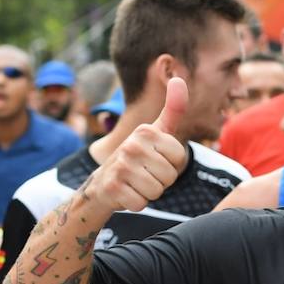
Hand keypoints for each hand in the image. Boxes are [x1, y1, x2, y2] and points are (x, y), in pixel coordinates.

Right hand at [94, 77, 188, 211]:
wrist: (104, 182)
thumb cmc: (138, 156)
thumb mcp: (156, 132)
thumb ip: (172, 109)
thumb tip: (179, 79)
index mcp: (146, 131)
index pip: (180, 157)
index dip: (171, 164)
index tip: (156, 159)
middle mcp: (131, 145)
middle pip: (170, 176)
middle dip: (161, 180)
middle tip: (145, 173)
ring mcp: (120, 166)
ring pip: (157, 191)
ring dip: (149, 192)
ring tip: (136, 182)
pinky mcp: (112, 188)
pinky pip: (141, 204)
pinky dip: (136, 203)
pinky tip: (126, 193)